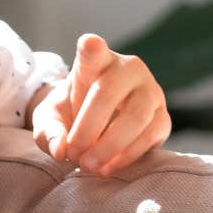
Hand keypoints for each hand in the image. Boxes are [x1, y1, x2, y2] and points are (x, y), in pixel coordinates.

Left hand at [30, 34, 170, 176]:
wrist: (98, 126)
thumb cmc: (72, 114)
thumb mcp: (51, 120)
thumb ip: (49, 132)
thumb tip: (61, 150)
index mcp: (96, 61)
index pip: (93, 50)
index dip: (92, 47)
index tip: (90, 44)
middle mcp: (128, 69)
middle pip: (109, 92)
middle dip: (88, 128)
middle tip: (73, 154)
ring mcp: (150, 91)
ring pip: (136, 116)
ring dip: (109, 146)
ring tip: (89, 165)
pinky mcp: (163, 117)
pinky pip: (151, 135)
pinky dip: (127, 155)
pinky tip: (107, 168)